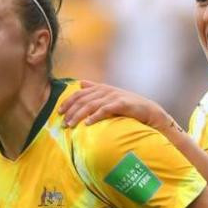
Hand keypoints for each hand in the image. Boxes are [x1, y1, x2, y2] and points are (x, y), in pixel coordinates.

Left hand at [58, 81, 176, 129]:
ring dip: (79, 115)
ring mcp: (114, 96)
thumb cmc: (127, 105)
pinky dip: (96, 116)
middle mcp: (106, 91)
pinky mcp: (122, 104)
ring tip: (71, 124)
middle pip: (83, 100)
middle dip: (71, 111)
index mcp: (101, 88)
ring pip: (91, 105)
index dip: (68, 102)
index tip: (59, 112)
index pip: (79, 93)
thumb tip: (80, 83)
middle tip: (63, 123)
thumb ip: (94, 89)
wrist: (148, 111)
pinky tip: (88, 123)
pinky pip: (105, 110)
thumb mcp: (109, 96)